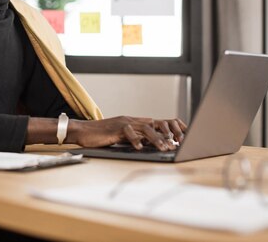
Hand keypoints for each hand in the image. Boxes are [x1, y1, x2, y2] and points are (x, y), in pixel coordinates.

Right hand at [70, 116, 186, 150]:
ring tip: (164, 148)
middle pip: (156, 124)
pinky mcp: (115, 128)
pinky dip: (135, 140)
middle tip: (178, 145)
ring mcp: (124, 123)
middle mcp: (132, 120)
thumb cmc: (102, 137)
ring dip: (157, 139)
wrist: (83, 131)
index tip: (184, 137)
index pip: (159, 122)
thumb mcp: (123, 138)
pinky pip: (128, 132)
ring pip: (146, 128)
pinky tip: (140, 148)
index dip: (172, 128)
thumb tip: (152, 146)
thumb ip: (137, 139)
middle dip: (169, 134)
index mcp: (136, 123)